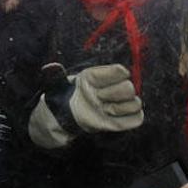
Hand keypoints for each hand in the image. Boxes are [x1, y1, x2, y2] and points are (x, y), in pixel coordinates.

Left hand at [28, 63, 142, 147]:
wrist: (69, 115)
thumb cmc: (66, 97)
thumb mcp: (58, 85)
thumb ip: (54, 76)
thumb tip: (50, 67)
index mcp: (101, 75)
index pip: (120, 71)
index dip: (112, 77)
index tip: (96, 86)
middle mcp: (115, 86)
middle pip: (129, 88)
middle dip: (113, 95)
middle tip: (98, 100)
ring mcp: (122, 102)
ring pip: (135, 103)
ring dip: (119, 109)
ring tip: (104, 110)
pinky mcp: (126, 118)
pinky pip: (138, 118)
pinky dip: (128, 120)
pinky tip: (113, 119)